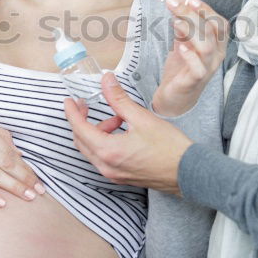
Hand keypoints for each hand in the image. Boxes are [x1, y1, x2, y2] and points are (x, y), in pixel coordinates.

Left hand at [64, 73, 192, 193]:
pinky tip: (122, 131)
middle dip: (82, 121)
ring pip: (92, 150)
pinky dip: (105, 141)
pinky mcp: (121, 176)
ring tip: (117, 118)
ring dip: (97, 131)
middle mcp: (106, 166)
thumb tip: (106, 81)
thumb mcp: (142, 118)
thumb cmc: (169, 148)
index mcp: (108, 151)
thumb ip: (119, 99)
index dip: (72, 112)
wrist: (188, 172)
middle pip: (81, 141)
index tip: (69, 101)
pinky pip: (103, 157)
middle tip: (87, 105)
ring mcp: (113, 174)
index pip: (80, 129)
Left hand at [151, 0, 227, 117]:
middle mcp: (216, 55)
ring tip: (176, 21)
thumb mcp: (182, 39)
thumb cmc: (183, 67)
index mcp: (217, 43)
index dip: (207, 9)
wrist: (176, 96)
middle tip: (174, 4)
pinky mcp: (195, 81)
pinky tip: (180, 47)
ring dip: (191, 31)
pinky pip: (198, 68)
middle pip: (212, 31)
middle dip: (193, 14)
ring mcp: (208, 68)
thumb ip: (181, 20)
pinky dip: (190, 56)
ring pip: (207, 46)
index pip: (220, 23)